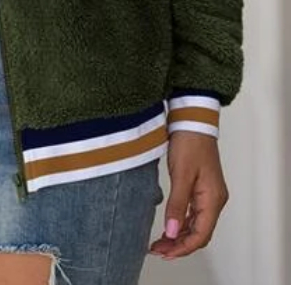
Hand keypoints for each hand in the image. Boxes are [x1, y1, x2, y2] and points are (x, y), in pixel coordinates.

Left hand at [149, 131, 228, 259]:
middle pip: (199, 233)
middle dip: (179, 245)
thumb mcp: (180, 174)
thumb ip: (176, 205)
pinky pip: (193, 213)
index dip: (183, 248)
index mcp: (213, 199)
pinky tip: (168, 227)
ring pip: (196, 224)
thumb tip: (172, 232)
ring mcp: (209, 194)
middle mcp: (214, 199)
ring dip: (179, 235)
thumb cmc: (190, 142)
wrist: (193, 120)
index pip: (201, 234)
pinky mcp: (201, 187)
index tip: (164, 252)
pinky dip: (181, 223)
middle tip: (158, 250)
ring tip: (160, 242)